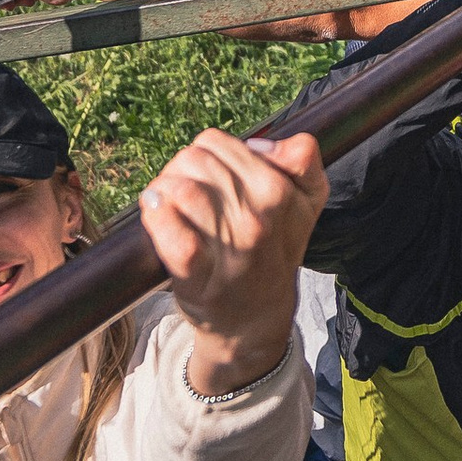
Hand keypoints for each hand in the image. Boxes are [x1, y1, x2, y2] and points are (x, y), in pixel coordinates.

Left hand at [140, 125, 324, 386]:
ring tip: (168, 207)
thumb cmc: (271, 252)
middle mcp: (260, 215)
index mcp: (282, 190)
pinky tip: (155, 214)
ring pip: (180, 188)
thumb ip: (302, 160)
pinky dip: (156, 215)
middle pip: (192, 161)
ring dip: (164, 192)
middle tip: (185, 197)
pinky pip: (169, 227)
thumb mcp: (306, 202)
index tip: (210, 179)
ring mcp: (230, 245)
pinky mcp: (198, 272)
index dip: (202, 156)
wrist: (255, 318)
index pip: (215, 142)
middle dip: (180, 173)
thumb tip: (262, 144)